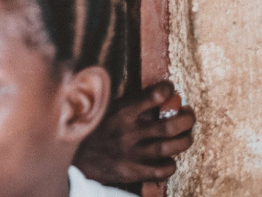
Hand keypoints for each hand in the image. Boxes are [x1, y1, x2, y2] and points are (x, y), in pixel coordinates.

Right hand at [75, 80, 195, 183]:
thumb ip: (125, 102)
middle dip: (187, 119)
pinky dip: (171, 165)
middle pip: (170, 125)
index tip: (170, 89)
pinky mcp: (131, 171)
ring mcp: (131, 153)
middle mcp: (128, 132)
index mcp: (120, 112)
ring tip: (186, 135)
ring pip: (170, 147)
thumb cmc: (91, 129)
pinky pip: (161, 171)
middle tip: (189, 114)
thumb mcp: (103, 109)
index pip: (153, 96)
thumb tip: (151, 93)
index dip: (168, 90)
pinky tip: (170, 160)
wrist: (72, 157)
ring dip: (185, 140)